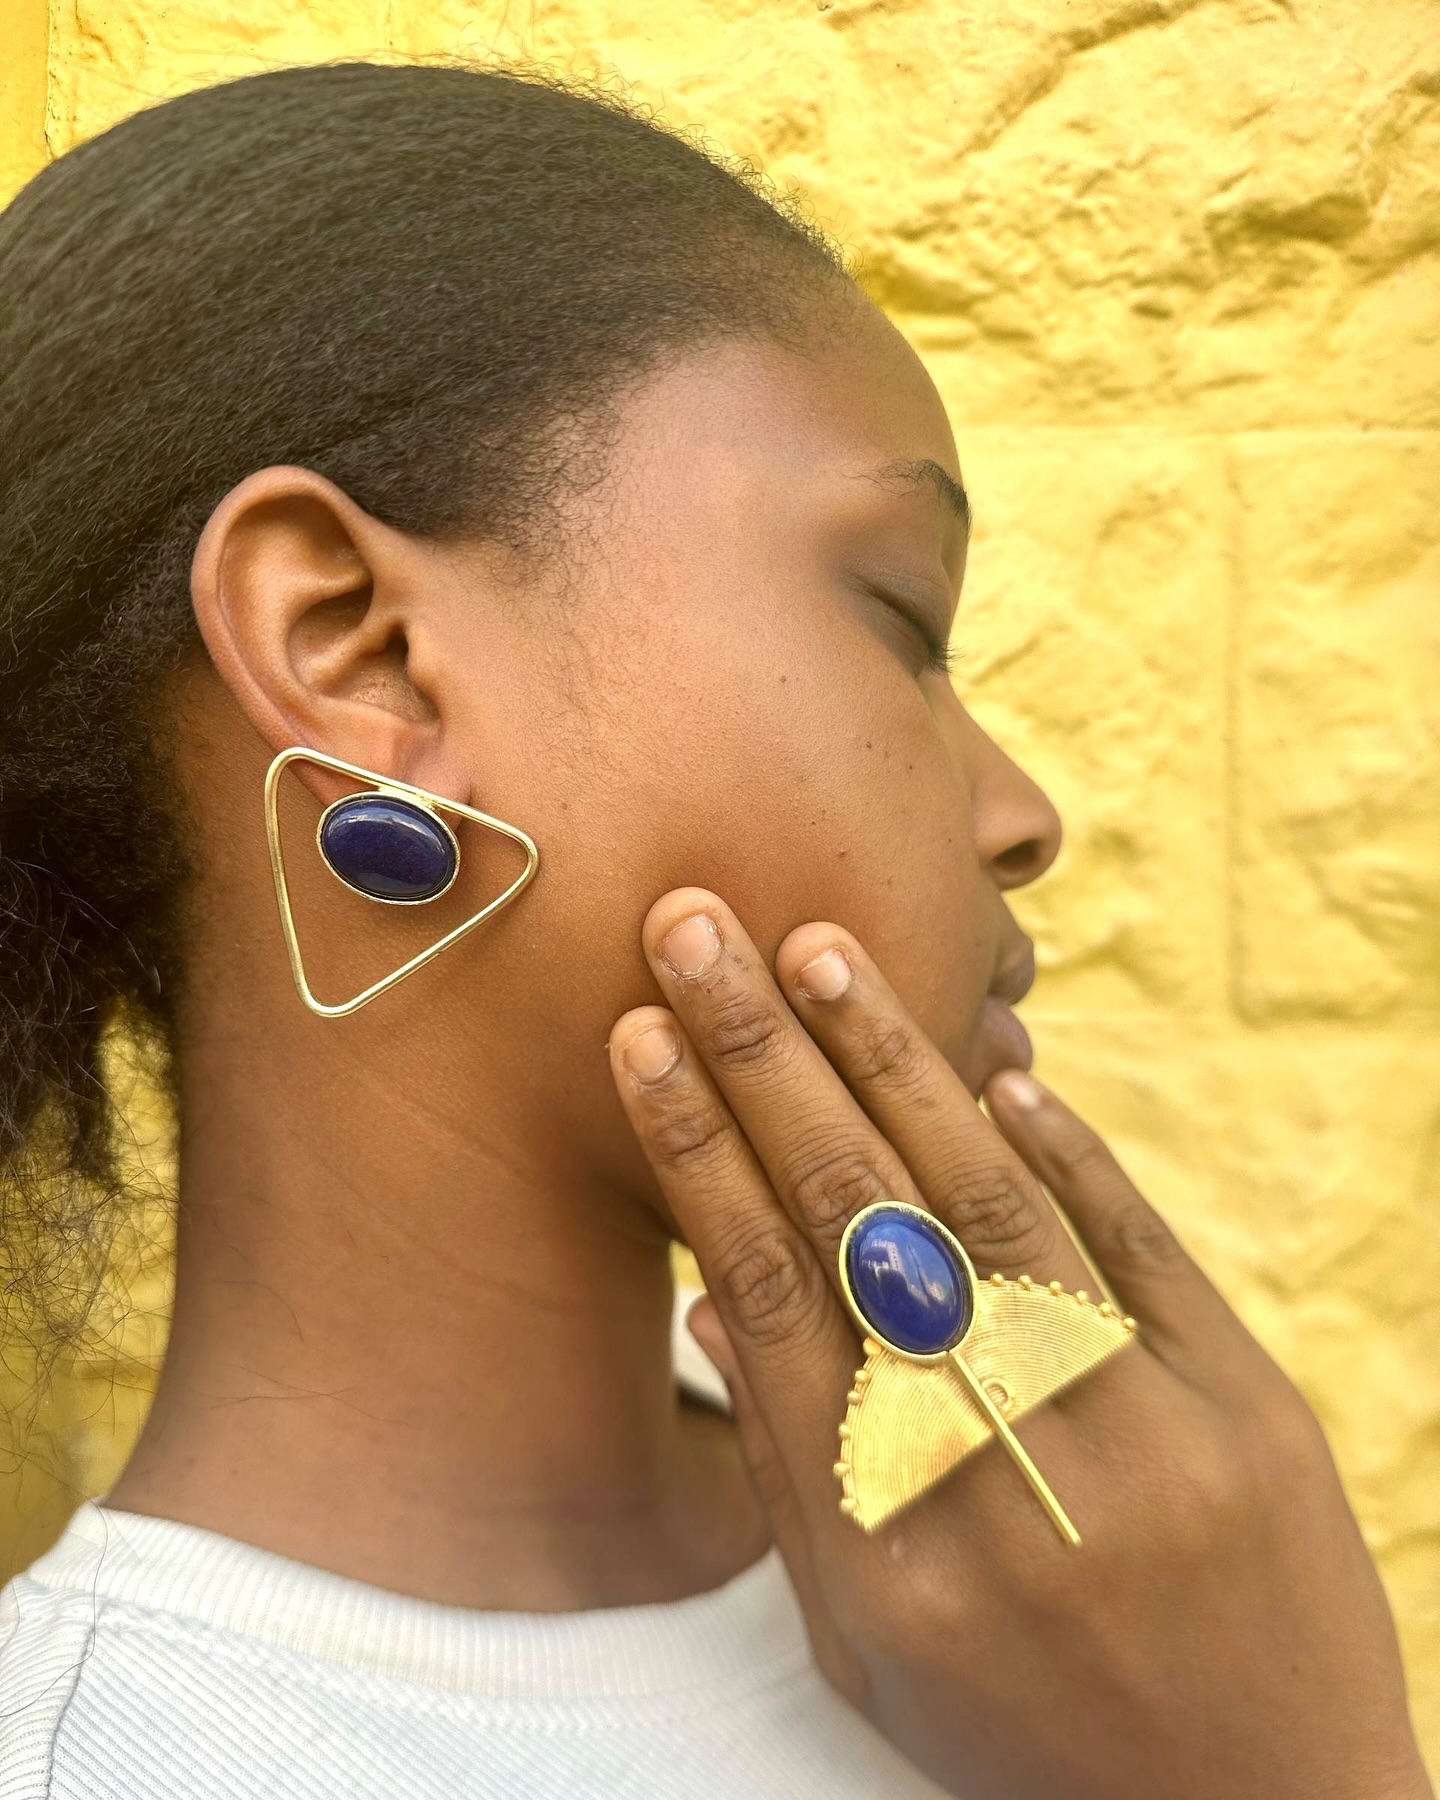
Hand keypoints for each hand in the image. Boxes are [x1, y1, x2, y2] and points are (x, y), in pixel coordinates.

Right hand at [608, 890, 1431, 1799]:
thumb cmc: (1023, 1737)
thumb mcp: (869, 1644)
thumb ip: (792, 1469)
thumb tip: (719, 1287)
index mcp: (882, 1547)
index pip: (768, 1298)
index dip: (697, 1152)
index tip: (643, 1036)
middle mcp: (998, 1480)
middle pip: (858, 1220)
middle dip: (765, 1059)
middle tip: (702, 931)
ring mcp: (1136, 1436)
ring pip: (989, 1205)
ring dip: (895, 1062)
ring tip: (823, 951)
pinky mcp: (1247, 1412)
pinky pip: (1136, 1247)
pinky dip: (1065, 1149)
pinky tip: (999, 1068)